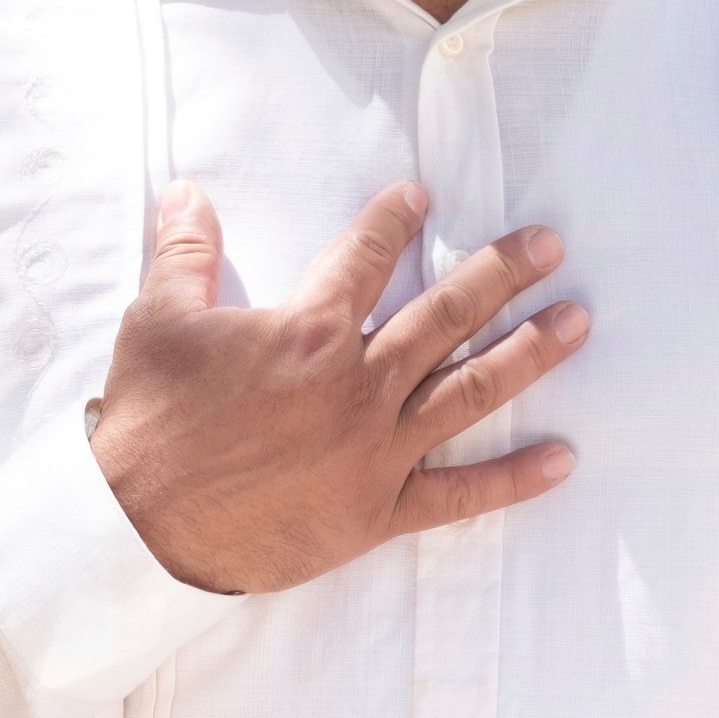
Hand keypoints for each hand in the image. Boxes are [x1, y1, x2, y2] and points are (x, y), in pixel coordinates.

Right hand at [90, 180, 587, 595]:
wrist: (140, 526)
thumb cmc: (149, 421)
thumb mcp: (157, 320)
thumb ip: (184, 252)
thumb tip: (185, 191)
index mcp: (310, 330)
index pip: (367, 257)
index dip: (395, 220)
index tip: (421, 196)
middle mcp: (357, 383)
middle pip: (447, 314)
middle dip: (502, 273)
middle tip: (549, 245)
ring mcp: (375, 450)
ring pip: (470, 391)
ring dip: (528, 353)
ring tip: (577, 321)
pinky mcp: (377, 512)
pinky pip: (459, 494)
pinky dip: (513, 479)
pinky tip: (561, 460)